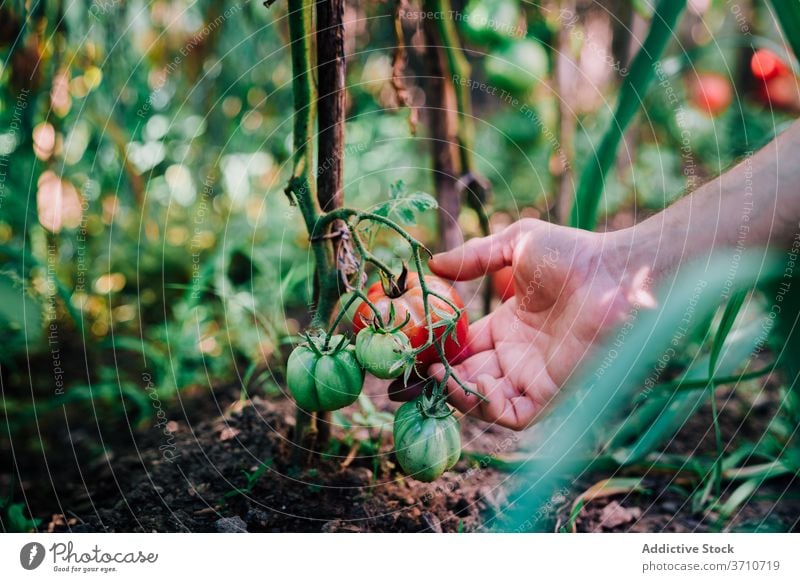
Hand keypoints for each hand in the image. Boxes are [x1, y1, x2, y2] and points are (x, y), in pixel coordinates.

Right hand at [425, 219, 654, 429]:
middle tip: (423, 367)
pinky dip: (491, 409)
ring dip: (460, 395)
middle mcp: (517, 355)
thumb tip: (433, 262)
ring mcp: (533, 375)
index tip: (417, 344)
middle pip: (468, 378)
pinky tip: (481, 382)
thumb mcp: (515, 244)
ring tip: (444, 376)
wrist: (613, 271)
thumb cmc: (573, 254)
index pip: (464, 348)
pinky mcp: (550, 392)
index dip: (440, 350)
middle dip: (443, 378)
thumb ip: (474, 255)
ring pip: (485, 402)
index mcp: (508, 326)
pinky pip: (514, 416)